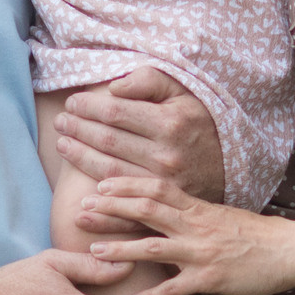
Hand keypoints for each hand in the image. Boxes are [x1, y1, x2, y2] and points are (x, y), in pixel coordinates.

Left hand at [50, 67, 226, 208]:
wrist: (234, 162)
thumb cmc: (199, 121)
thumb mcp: (182, 92)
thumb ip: (148, 82)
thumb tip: (114, 89)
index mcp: (169, 123)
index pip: (115, 113)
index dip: (88, 107)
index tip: (72, 103)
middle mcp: (166, 155)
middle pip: (108, 141)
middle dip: (78, 130)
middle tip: (61, 123)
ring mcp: (165, 184)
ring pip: (110, 172)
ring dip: (80, 159)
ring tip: (62, 146)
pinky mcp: (166, 208)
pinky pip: (127, 211)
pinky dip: (102, 212)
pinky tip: (80, 208)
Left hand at [77, 176, 294, 294]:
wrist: (291, 249)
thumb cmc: (256, 234)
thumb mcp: (220, 215)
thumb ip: (191, 213)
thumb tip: (165, 210)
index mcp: (197, 207)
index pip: (155, 187)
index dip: (124, 184)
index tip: (98, 184)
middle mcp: (195, 225)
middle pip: (146, 210)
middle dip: (111, 209)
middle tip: (80, 211)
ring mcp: (202, 251)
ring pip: (154, 247)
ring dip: (121, 250)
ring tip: (92, 253)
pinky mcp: (212, 278)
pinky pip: (176, 288)